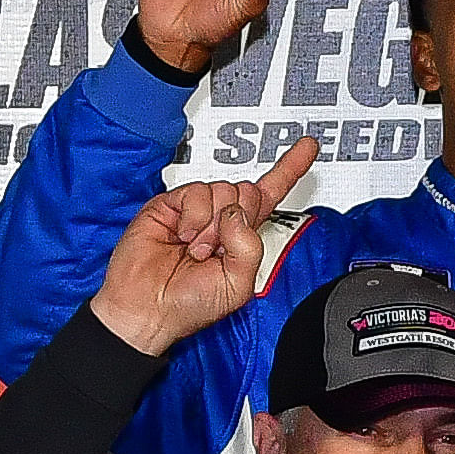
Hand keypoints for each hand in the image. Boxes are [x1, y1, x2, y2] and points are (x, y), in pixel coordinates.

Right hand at [92, 133, 319, 355]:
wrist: (147, 307)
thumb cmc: (189, 304)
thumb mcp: (239, 284)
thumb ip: (250, 247)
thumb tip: (236, 213)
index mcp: (242, 236)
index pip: (270, 195)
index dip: (290, 169)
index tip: (307, 146)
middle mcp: (221, 219)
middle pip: (249, 190)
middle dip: (238, 219)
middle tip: (216, 249)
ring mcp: (196, 210)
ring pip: (224, 190)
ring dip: (212, 225)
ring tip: (195, 249)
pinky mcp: (171, 203)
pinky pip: (196, 191)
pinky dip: (193, 217)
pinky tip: (182, 236)